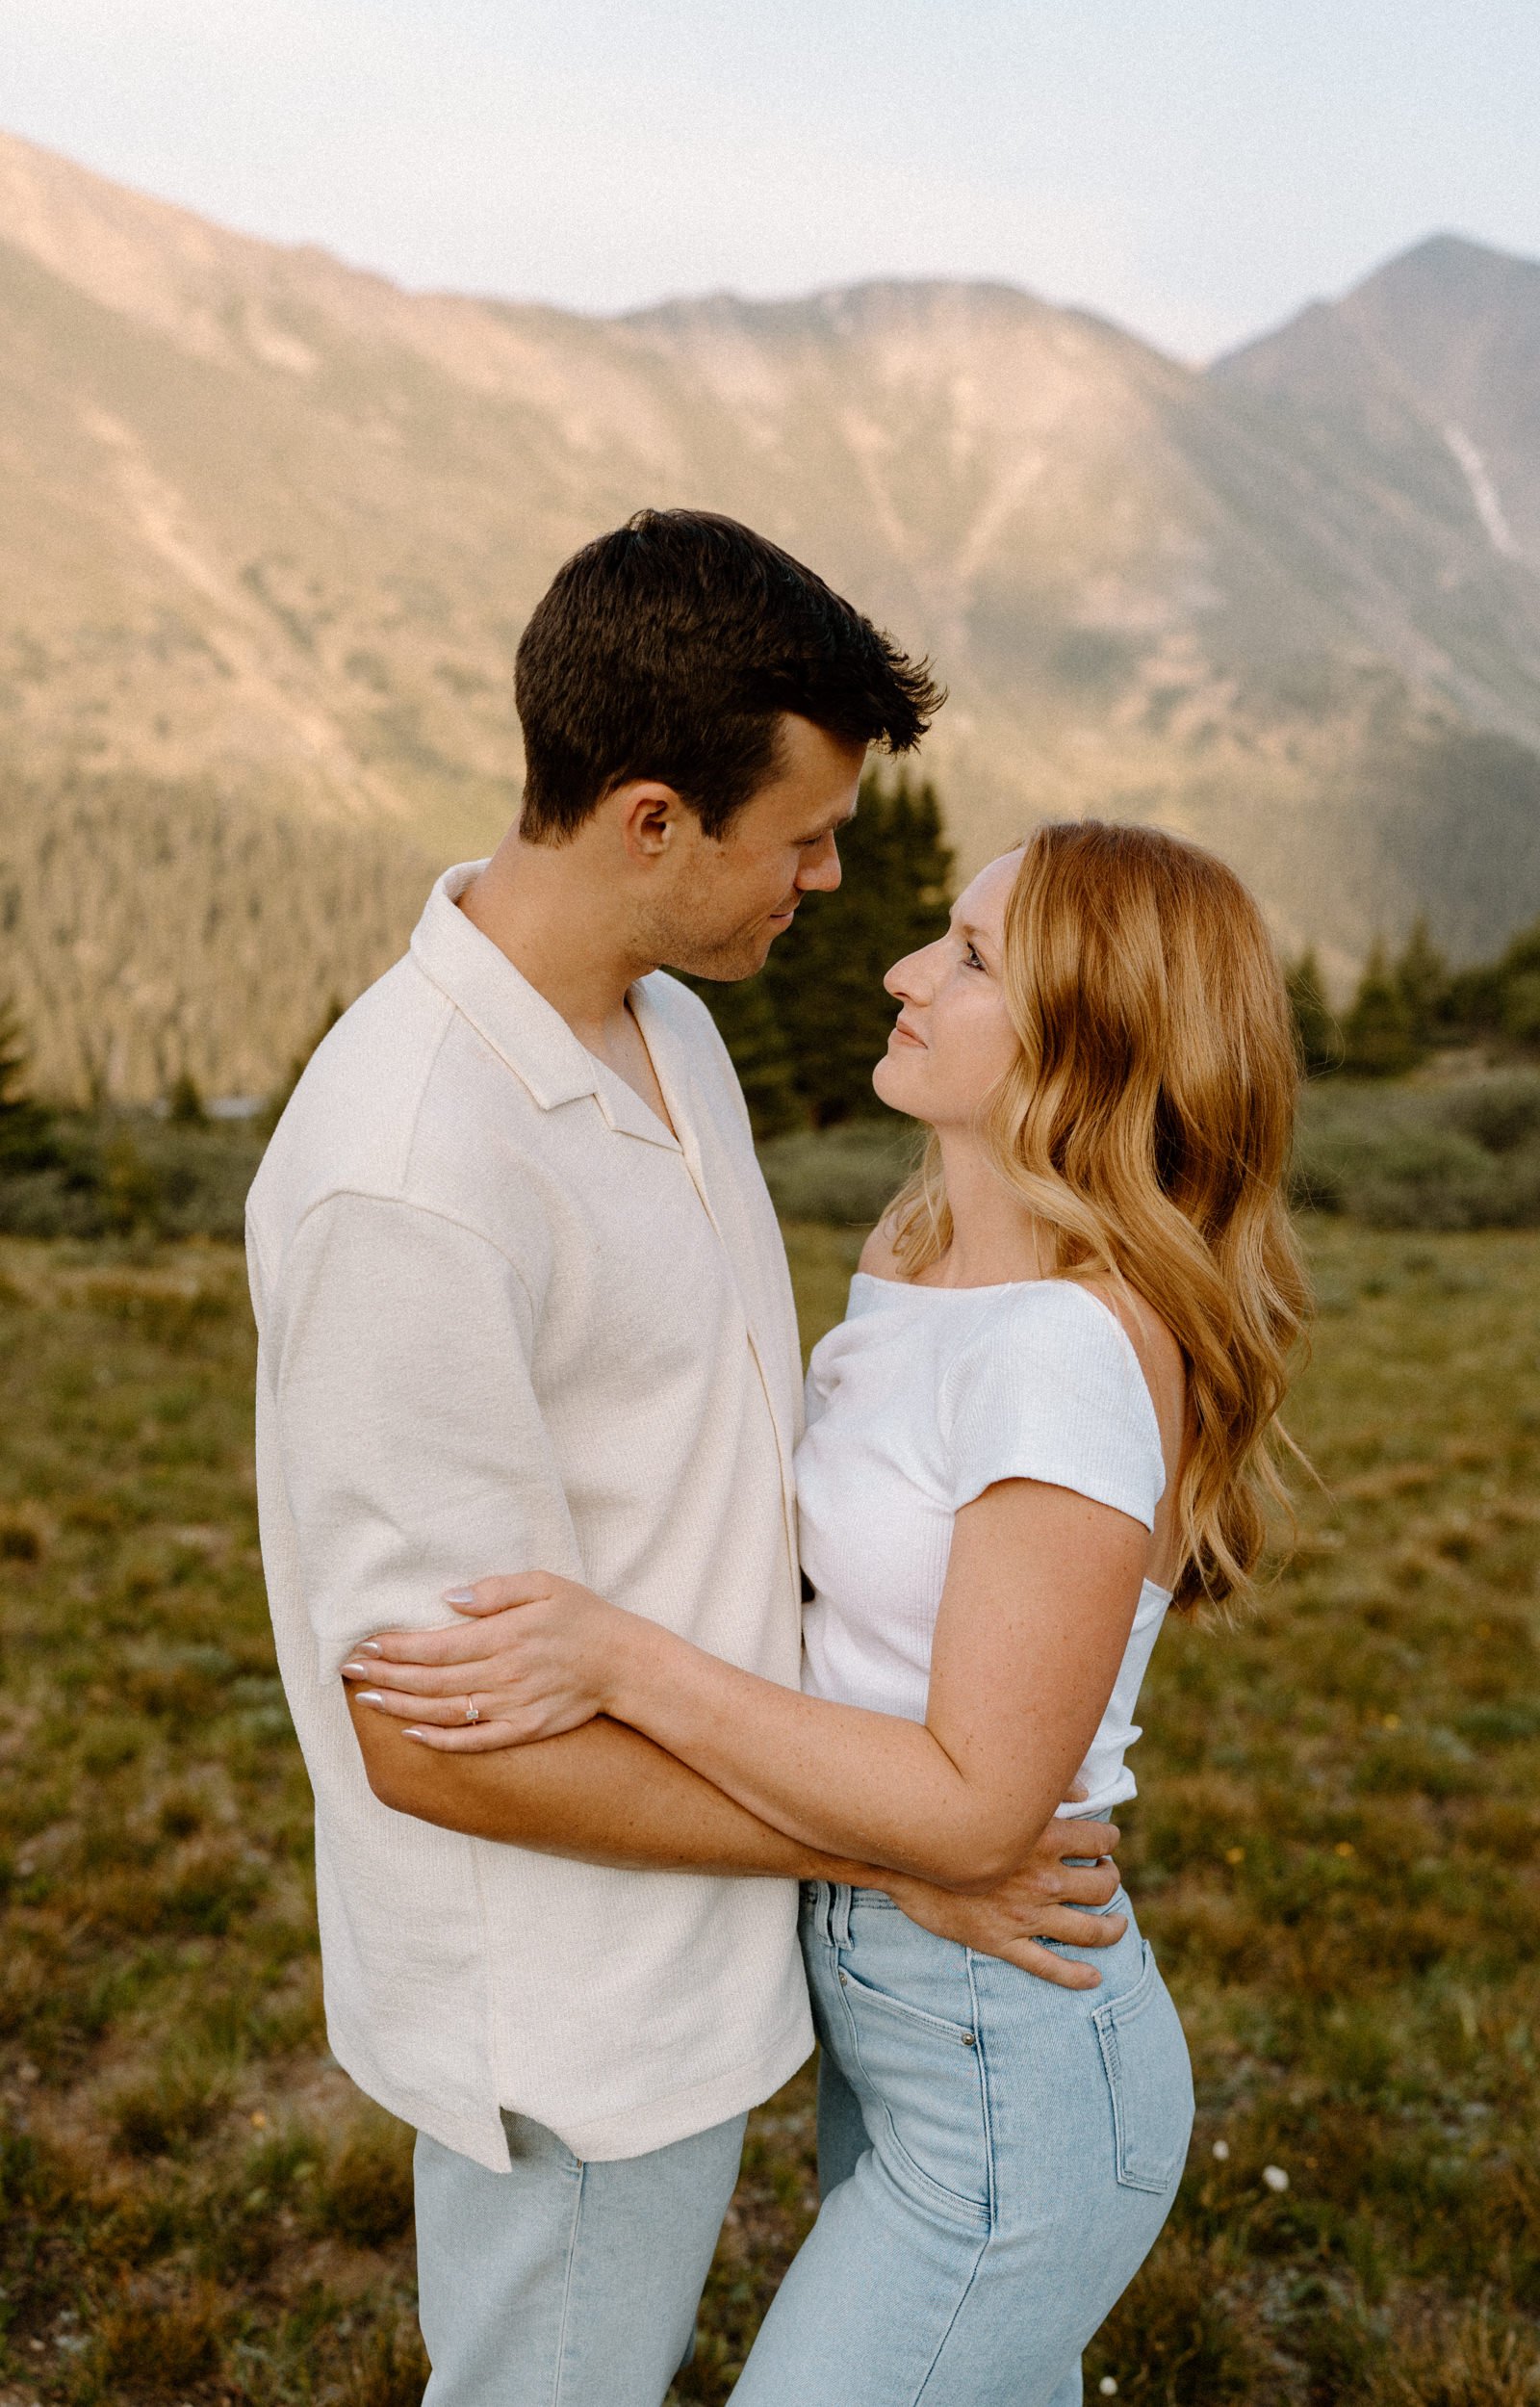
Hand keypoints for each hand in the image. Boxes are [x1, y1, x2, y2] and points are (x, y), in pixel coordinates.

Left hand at [340, 1573, 627, 1751]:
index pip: (436, 1645)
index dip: (396, 1648)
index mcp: (504, 1635)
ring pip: (444, 1712)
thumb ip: (497, 1589)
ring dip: (401, 1708)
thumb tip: (450, 1598)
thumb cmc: (583, 1617)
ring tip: (367, 1701)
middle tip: (350, 1672)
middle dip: (386, 1676)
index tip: (365, 1645)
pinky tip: (412, 1734)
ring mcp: (512, 1707)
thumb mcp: (545, 1584)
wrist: (625, 1664)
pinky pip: (474, 1741)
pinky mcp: (523, 1730)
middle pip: (431, 1680)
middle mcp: (503, 1674)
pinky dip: (440, 1740)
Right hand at [885, 1795, 1125, 1990]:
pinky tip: (1094, 1978)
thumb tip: (1084, 1791)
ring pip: (1088, 1929)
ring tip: (1119, 1924)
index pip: (1100, 1840)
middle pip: (1101, 1886)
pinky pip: (1049, 1966)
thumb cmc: (949, 1820)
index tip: (1107, 1841)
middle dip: (1111, 1879)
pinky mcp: (1003, 1942)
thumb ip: (1046, 1790)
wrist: (901, 1858)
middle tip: (1107, 1875)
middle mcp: (1042, 1880)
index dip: (1109, 1840)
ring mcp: (1025, 1916)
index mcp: (1043, 1838)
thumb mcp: (998, 1796)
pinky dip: (1076, 1975)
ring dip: (1112, 1929)